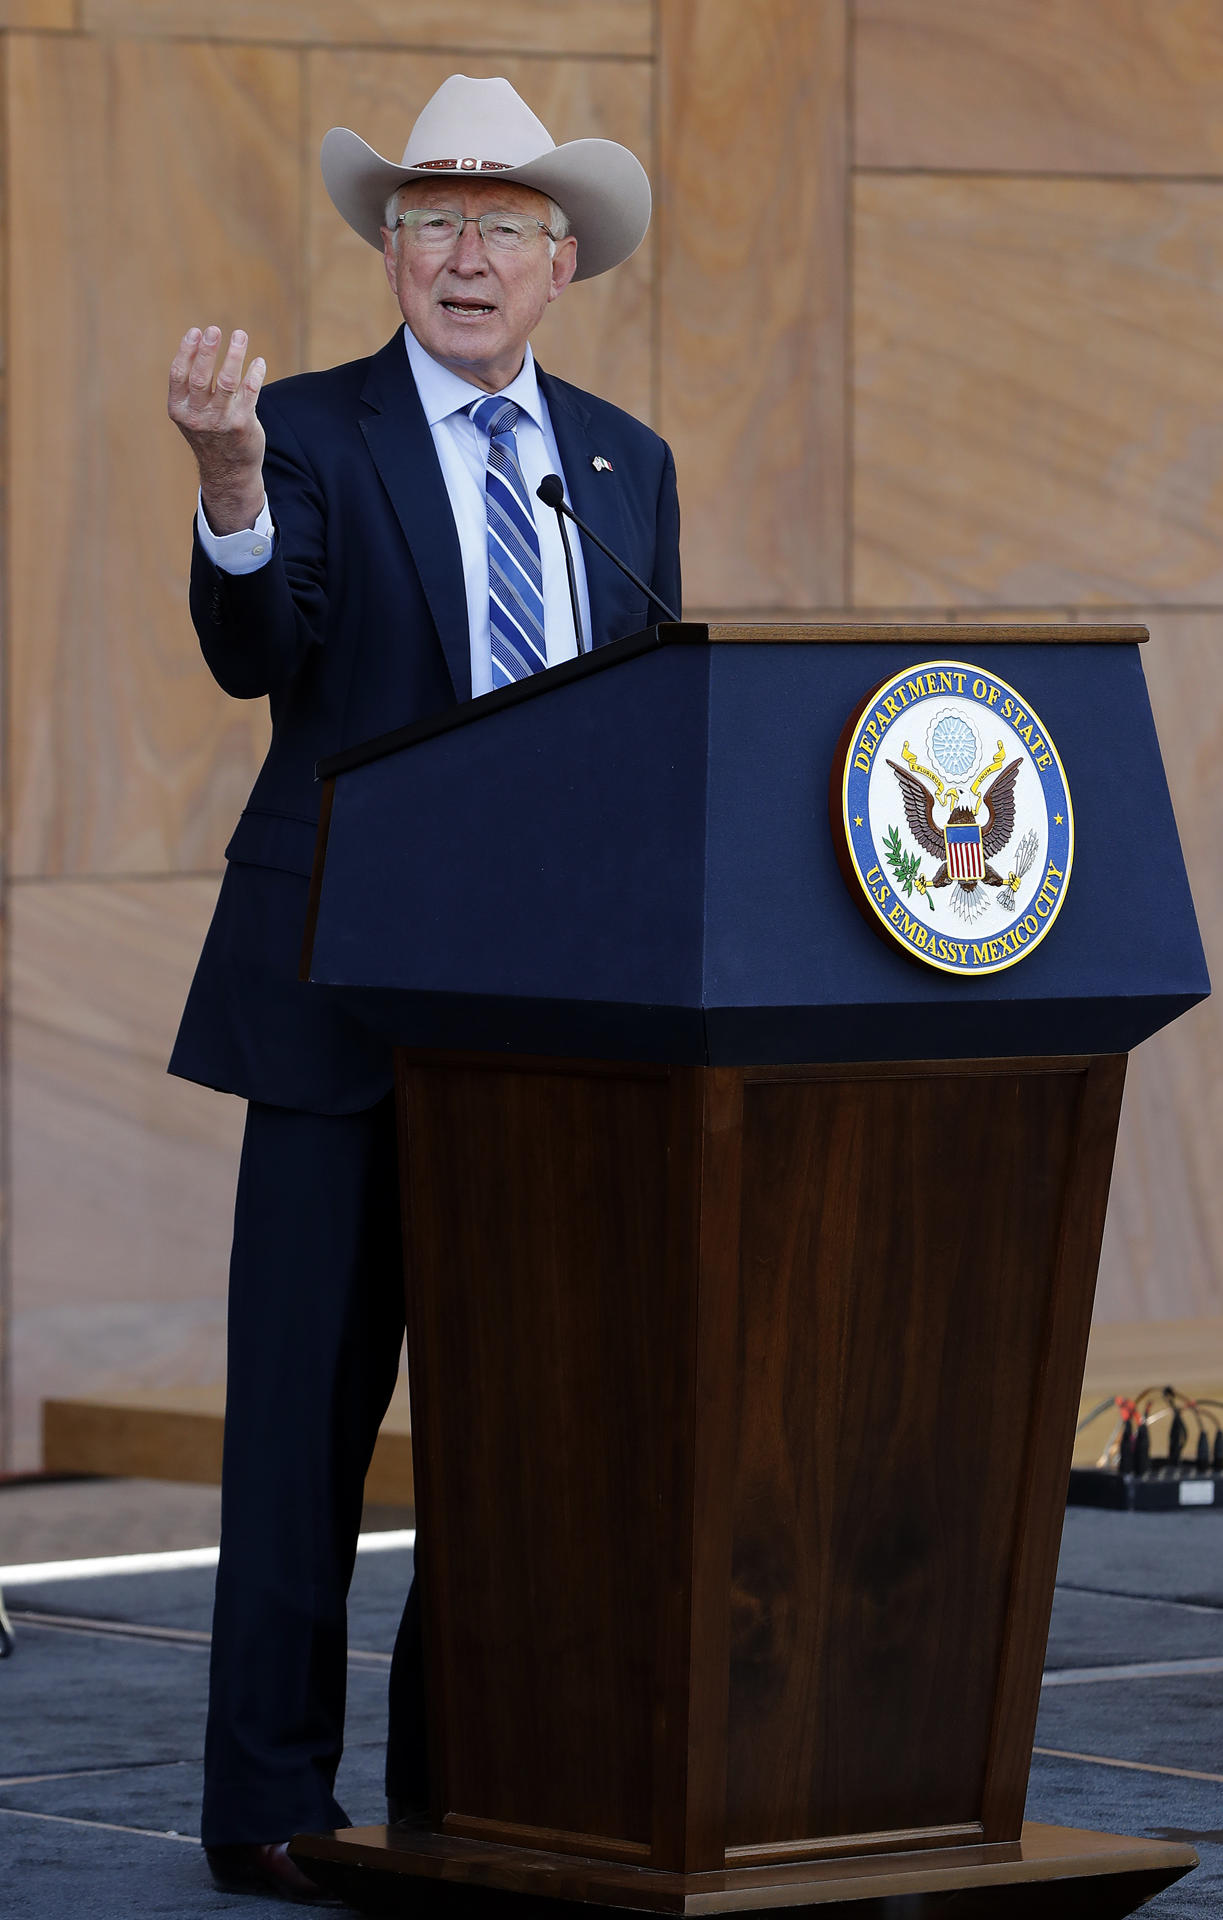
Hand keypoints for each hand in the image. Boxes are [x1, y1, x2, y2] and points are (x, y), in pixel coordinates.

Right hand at [168, 325, 266, 532]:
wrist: (228, 471)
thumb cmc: (210, 433)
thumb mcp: (191, 413)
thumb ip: (192, 386)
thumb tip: (202, 342)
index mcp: (179, 410)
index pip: (178, 375)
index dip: (186, 351)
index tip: (195, 331)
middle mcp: (197, 417)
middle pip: (201, 376)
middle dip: (208, 350)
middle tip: (215, 329)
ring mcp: (220, 422)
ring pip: (227, 381)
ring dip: (234, 354)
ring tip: (240, 335)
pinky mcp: (242, 424)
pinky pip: (250, 392)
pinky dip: (255, 373)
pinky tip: (259, 362)